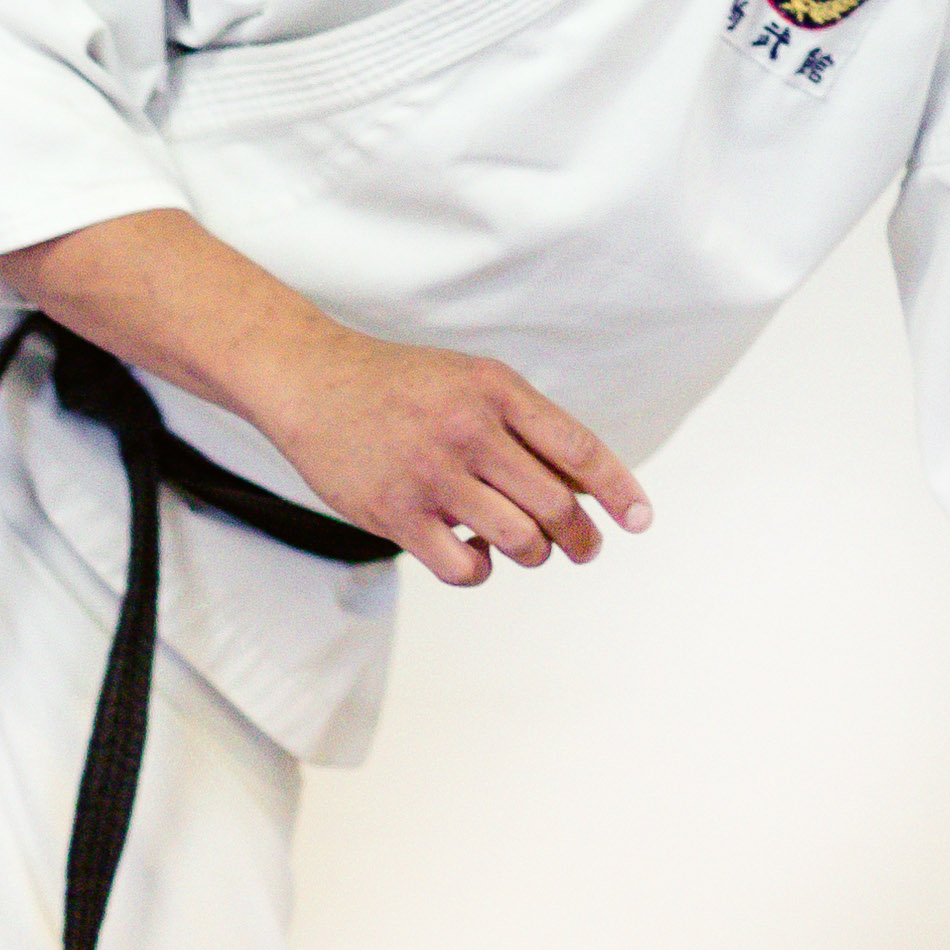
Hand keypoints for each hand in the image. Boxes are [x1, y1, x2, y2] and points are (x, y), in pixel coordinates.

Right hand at [0, 209, 645, 588]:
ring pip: (519, 541)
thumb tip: (588, 487)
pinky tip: (471, 553)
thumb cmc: (398, 385)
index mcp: (494, 390)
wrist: (309, 380)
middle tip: (583, 549)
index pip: (578, 449)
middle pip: (556, 506)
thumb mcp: (469, 380)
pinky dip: (479, 570)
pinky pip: (464, 566)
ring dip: (533, 554)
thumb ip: (525, 425)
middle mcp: (468, 429)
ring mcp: (431, 473)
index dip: (618, 490)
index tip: (639, 520)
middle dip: (581, 538)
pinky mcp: (395, 512)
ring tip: (526, 547)